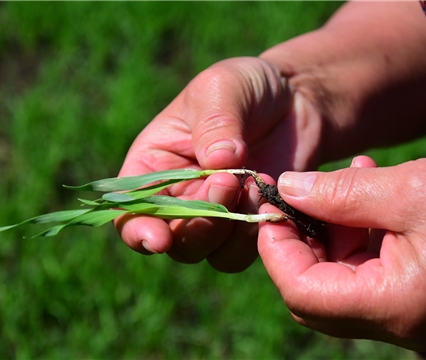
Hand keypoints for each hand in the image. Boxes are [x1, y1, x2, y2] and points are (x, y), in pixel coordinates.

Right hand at [115, 57, 324, 271]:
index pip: (131, 210)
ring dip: (233, 229)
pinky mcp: (248, 223)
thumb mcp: (222, 88)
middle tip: (228, 182)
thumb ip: (215, 123)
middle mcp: (179, 197)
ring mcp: (215, 214)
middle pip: (175, 240)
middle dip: (202, 222)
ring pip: (210, 253)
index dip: (138, 230)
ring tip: (257, 183)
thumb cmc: (246, 86)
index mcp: (154, 165)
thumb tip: (219, 163)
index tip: (160, 239)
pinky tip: (272, 194)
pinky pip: (243, 250)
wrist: (294, 98)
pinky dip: (256, 231)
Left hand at [257, 150, 425, 349]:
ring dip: (327, 230)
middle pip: (314, 293)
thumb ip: (338, 193)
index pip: (303, 294)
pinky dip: (353, 231)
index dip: (275, 250)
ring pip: (336, 277)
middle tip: (293, 197)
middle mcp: (398, 320)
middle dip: (296, 242)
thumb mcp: (408, 188)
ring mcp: (408, 308)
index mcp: (396, 306)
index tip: (269, 207)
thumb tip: (287, 190)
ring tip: (340, 181)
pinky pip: (364, 267)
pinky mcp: (415, 290)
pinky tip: (362, 190)